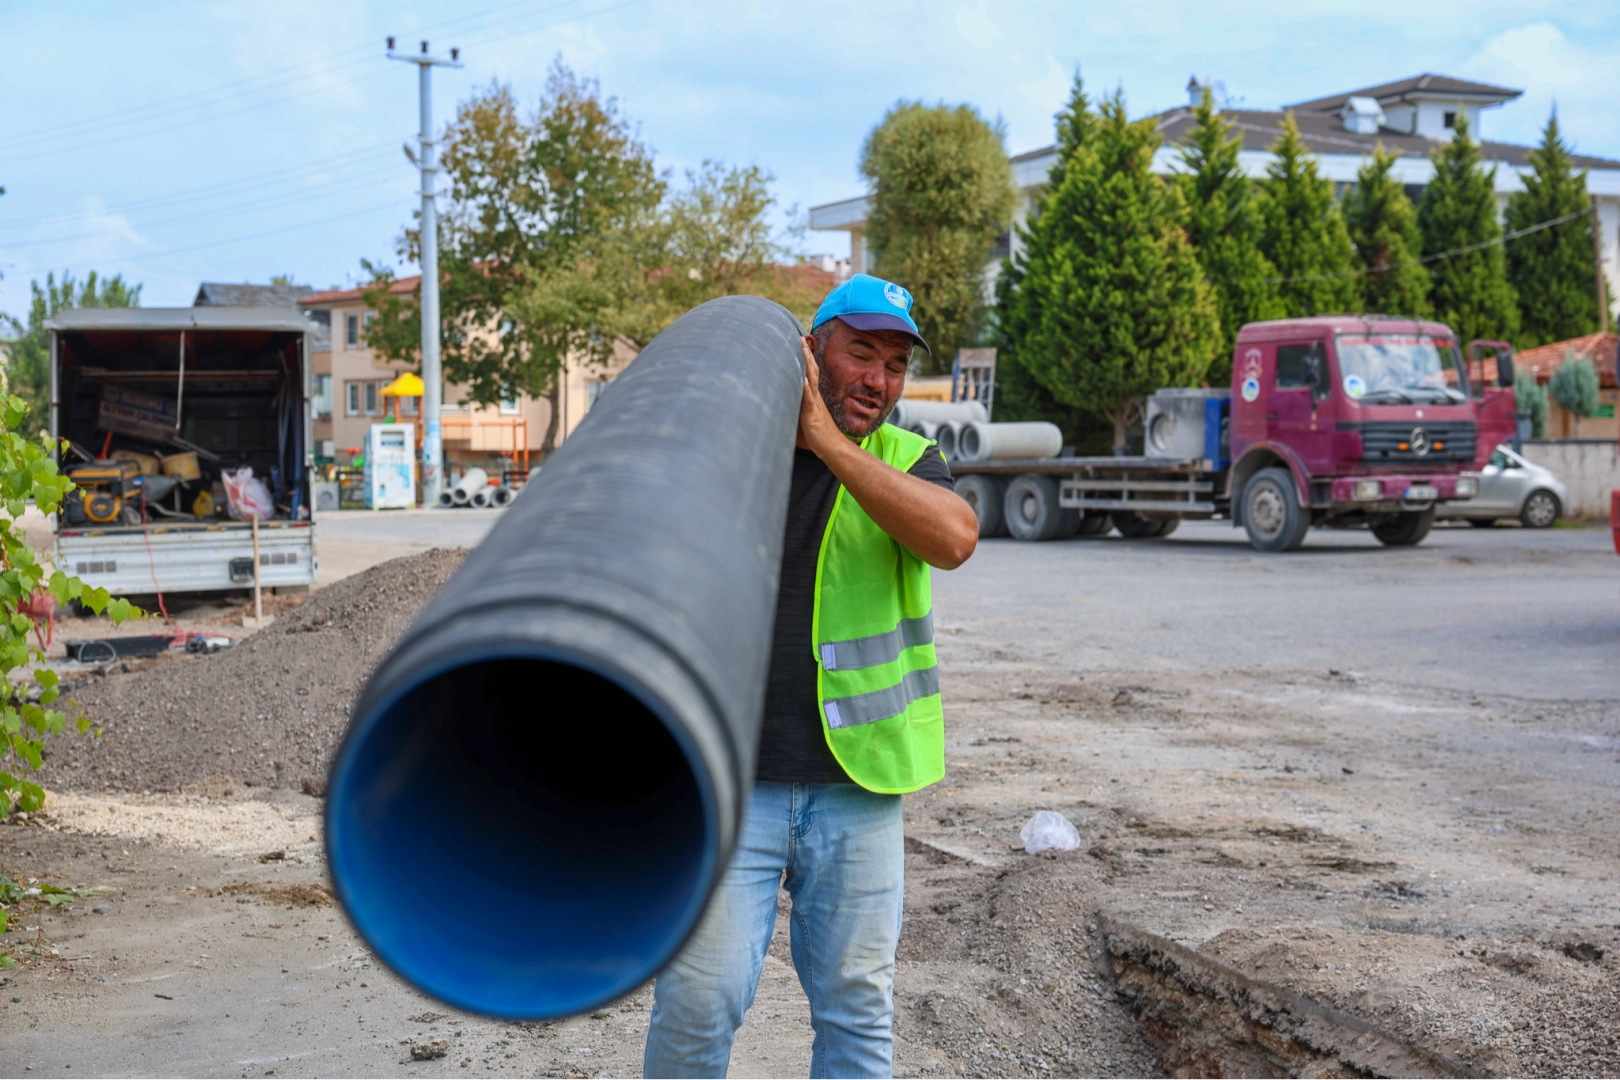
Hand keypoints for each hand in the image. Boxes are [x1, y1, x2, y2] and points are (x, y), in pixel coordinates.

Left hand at [797, 336, 842, 456]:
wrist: (834, 449)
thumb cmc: (821, 436)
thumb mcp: (811, 418)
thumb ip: (805, 408)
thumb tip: (795, 400)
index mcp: (815, 398)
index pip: (811, 374)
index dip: (807, 358)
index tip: (801, 343)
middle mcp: (816, 399)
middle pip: (812, 372)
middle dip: (806, 355)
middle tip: (801, 338)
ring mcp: (815, 406)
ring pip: (811, 382)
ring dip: (807, 366)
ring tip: (803, 351)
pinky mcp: (812, 417)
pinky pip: (809, 402)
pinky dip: (806, 390)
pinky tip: (803, 381)